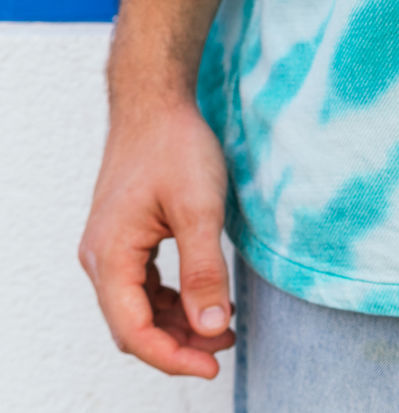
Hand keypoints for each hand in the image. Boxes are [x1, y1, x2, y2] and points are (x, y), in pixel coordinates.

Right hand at [79, 101, 233, 377]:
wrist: (155, 105)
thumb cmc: (176, 148)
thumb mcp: (200, 210)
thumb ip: (204, 271)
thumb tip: (212, 327)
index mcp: (111, 256)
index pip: (133, 330)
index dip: (172, 357)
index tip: (213, 365)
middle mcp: (101, 259)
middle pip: (132, 326)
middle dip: (178, 345)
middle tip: (225, 349)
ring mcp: (110, 249)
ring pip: (137, 309)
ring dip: (176, 325)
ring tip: (222, 329)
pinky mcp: (125, 239)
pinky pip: (142, 287)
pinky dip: (172, 302)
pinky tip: (204, 301)